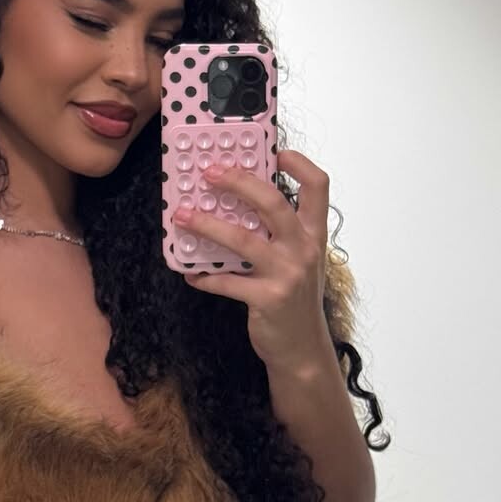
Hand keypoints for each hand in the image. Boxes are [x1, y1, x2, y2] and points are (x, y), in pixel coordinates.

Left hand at [174, 148, 331, 373]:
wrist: (302, 350)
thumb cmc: (295, 301)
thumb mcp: (299, 263)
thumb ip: (280, 235)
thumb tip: (239, 207)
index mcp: (314, 235)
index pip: (317, 187)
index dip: (299, 164)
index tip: (275, 152)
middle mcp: (304, 250)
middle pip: (273, 203)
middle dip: (239, 182)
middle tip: (209, 173)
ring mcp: (286, 274)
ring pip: (242, 239)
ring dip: (207, 225)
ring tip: (182, 216)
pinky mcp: (266, 299)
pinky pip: (226, 281)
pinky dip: (204, 275)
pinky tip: (189, 271)